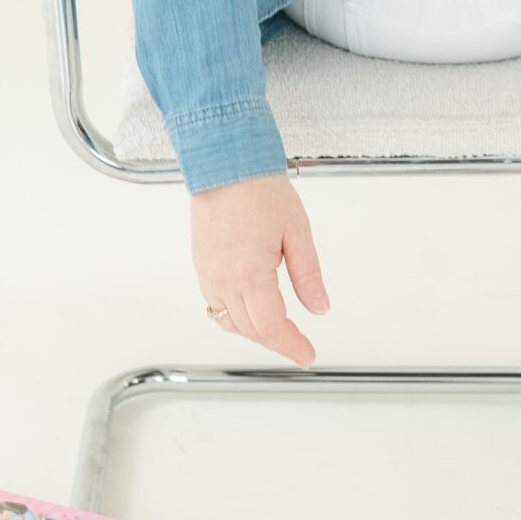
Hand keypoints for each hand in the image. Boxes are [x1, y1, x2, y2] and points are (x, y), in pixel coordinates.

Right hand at [190, 173, 328, 365]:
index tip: (307, 355)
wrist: (224, 164)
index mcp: (250, 273)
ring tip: (279, 332)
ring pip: (230, 322)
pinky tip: (250, 311)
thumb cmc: (259, 190)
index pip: (272, 327)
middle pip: (251, 330)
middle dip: (277, 342)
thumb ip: (308, 275)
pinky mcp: (201, 265)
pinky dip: (234, 317)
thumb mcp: (298, 232)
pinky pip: (216, 305)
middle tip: (299, 345)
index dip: (291, 346)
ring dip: (254, 333)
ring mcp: (208, 274)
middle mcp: (223, 279)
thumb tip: (320, 307)